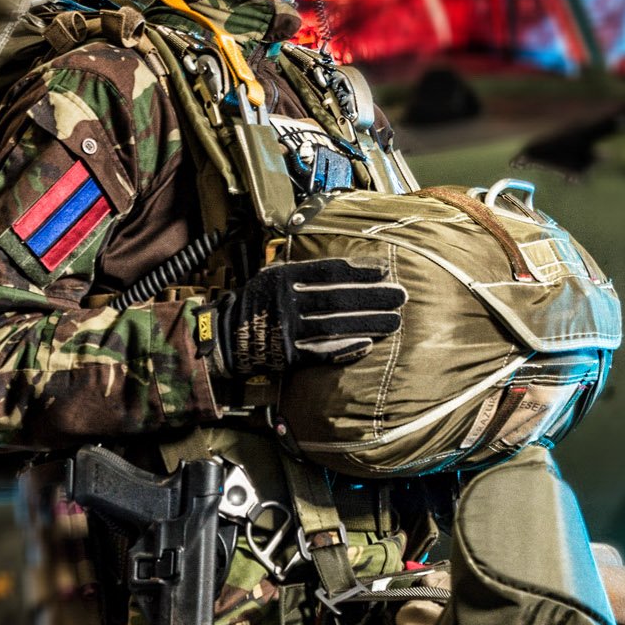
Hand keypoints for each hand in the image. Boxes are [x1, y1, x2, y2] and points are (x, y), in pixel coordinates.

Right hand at [214, 256, 403, 376]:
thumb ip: (301, 273)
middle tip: (401, 296)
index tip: (384, 271)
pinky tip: (366, 344)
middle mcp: (287, 302)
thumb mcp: (271, 278)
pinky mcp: (288, 355)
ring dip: (368, 323)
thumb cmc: (253, 305)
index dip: (359, 271)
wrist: (223, 339)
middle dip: (373, 297)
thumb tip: (346, 270)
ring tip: (394, 321)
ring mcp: (288, 330)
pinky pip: (321, 352)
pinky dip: (344, 349)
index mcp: (285, 278)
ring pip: (336, 325)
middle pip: (339, 298)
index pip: (329, 271)